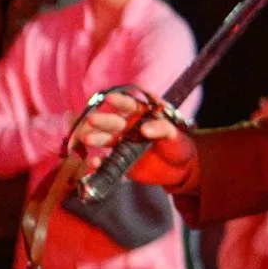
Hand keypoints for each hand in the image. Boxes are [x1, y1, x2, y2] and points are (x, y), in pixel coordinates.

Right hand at [71, 89, 197, 189]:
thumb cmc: (179, 145)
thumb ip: (163, 129)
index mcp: (141, 115)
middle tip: (91, 120)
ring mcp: (122, 145)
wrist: (180, 169)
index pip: (129, 105)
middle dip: (102, 120)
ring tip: (87, 139)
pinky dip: (99, 163)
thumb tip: (145, 129)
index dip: (120, 101)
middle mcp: (128, 128)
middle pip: (112, 122)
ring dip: (96, 138)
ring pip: (105, 140)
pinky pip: (107, 162)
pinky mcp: (120, 162)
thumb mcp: (176, 135)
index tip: (109, 98)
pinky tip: (94, 163)